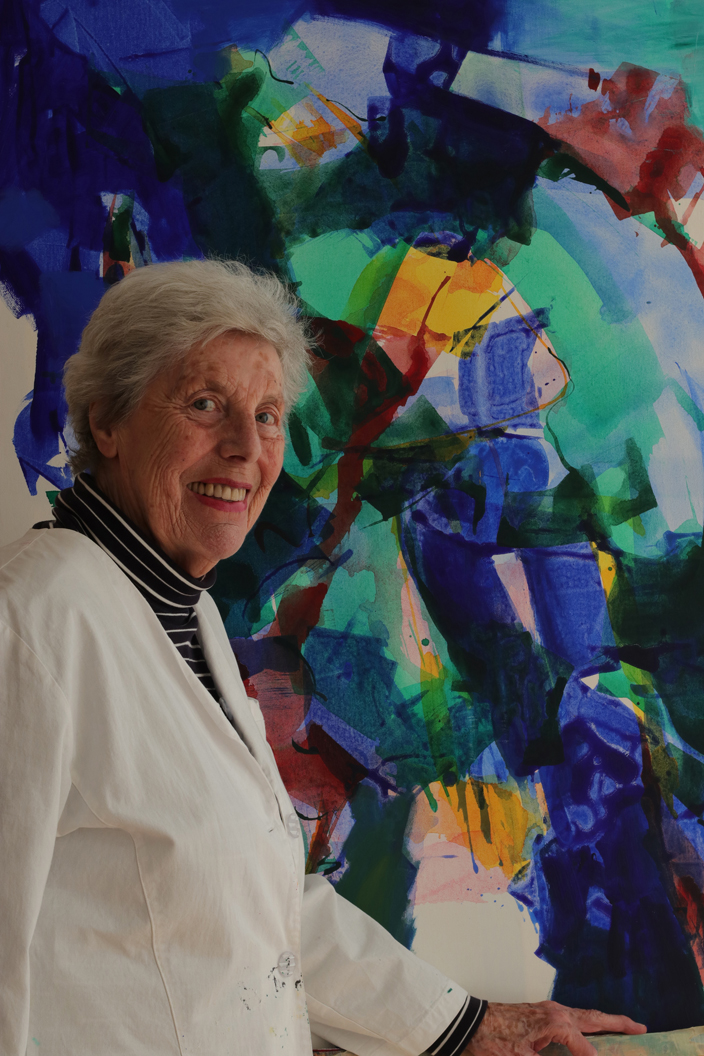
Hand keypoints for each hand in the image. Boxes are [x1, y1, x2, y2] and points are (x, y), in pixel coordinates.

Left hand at [464, 1000, 646, 1055]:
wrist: (468, 1023)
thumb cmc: (492, 1042)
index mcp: (555, 1023)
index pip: (586, 1048)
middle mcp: (556, 1012)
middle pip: (594, 1018)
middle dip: (619, 1023)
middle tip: (642, 1028)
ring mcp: (548, 1009)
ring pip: (584, 1015)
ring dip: (605, 1020)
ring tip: (624, 1025)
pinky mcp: (541, 1012)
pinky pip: (573, 1016)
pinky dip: (589, 1021)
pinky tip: (591, 1028)